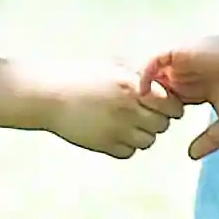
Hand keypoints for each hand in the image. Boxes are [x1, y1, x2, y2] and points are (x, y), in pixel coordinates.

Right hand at [40, 69, 183, 159]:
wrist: (46, 95)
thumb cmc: (77, 77)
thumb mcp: (112, 66)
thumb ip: (138, 75)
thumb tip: (162, 83)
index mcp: (132, 87)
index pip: (172, 105)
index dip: (171, 105)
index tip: (164, 104)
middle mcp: (128, 110)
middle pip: (163, 125)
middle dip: (158, 119)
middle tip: (144, 113)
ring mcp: (116, 130)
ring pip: (148, 141)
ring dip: (142, 134)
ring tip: (127, 123)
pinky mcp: (103, 145)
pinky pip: (128, 152)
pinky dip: (126, 145)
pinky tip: (114, 133)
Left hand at [142, 33, 218, 156]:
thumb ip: (211, 139)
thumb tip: (191, 156)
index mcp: (198, 91)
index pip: (169, 103)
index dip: (159, 116)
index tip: (154, 131)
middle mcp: (187, 77)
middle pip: (155, 91)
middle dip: (145, 106)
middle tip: (138, 122)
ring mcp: (182, 66)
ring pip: (151, 77)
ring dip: (143, 91)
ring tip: (138, 108)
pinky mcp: (180, 54)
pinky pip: (153, 62)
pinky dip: (145, 75)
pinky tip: (145, 92)